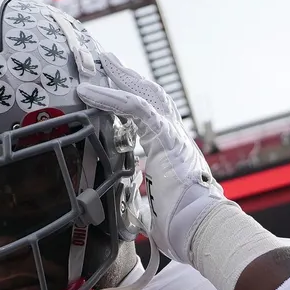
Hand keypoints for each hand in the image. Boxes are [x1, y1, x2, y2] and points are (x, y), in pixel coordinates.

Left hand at [77, 53, 226, 264]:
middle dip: (125, 76)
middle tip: (104, 60)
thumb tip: (123, 213)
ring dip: (117, 76)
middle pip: (147, 94)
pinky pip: (135, 109)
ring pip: (142, 93)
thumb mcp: (149, 209)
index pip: (149, 114)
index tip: (111, 86)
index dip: (130, 96)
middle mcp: (172, 136)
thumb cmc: (179, 226)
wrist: (201, 230)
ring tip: (96, 62)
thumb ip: (136, 202)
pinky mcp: (166, 138)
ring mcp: (172, 134)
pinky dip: (109, 98)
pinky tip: (88, 92)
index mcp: (169, 149)